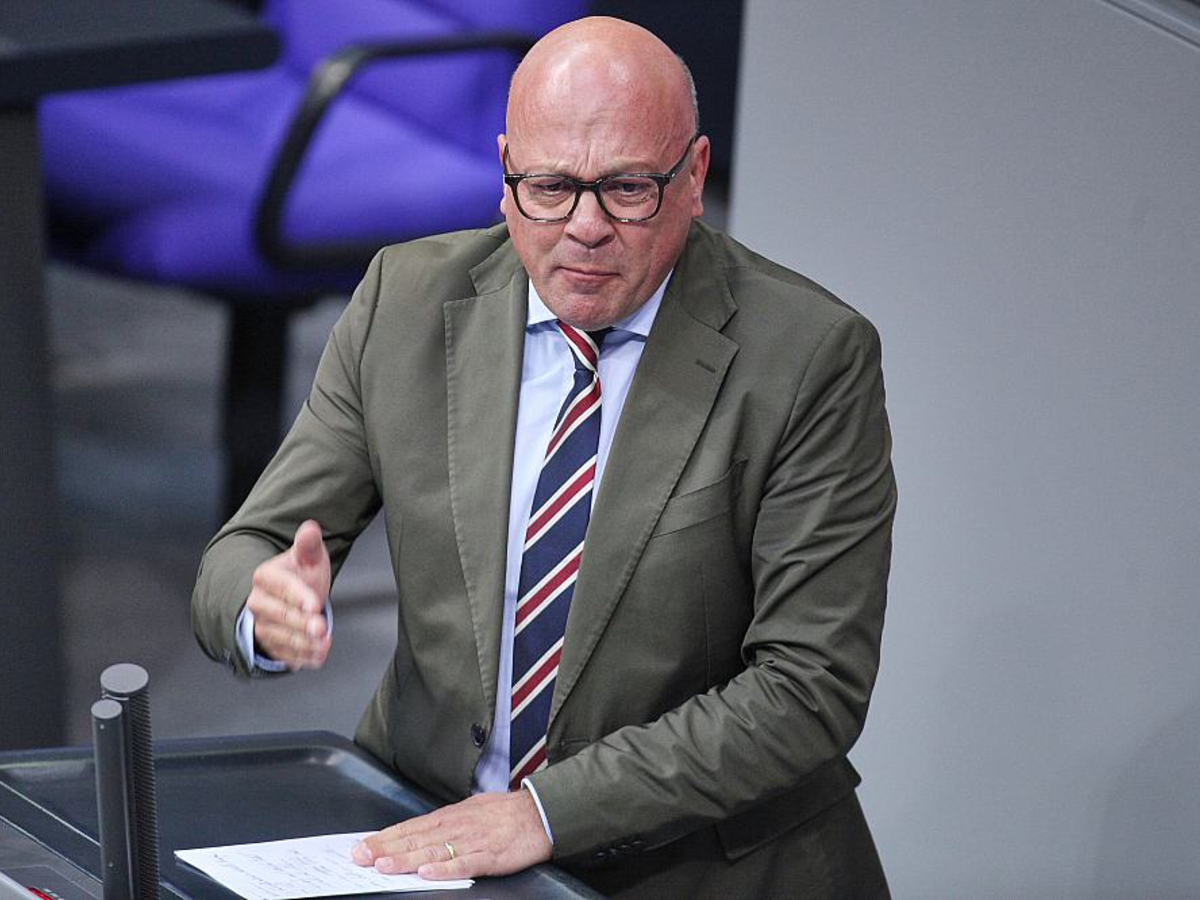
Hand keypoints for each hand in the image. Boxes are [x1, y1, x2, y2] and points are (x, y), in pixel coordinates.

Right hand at [245, 520, 331, 668]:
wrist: (290, 597)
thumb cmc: (300, 574)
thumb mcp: (307, 557)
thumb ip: (308, 544)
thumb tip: (311, 527)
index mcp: (266, 577)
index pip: (281, 586)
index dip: (298, 596)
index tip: (314, 604)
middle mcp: (258, 603)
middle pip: (278, 615)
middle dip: (300, 623)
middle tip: (320, 628)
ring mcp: (262, 626)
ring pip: (280, 637)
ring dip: (303, 644)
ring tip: (324, 644)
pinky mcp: (271, 645)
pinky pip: (284, 654)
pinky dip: (301, 658)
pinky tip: (318, 657)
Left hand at [351, 790, 551, 879]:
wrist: (539, 813)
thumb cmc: (504, 813)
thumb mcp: (469, 811)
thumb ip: (445, 823)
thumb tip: (418, 832)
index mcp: (450, 816)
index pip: (410, 827)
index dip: (384, 838)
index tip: (361, 847)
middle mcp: (456, 826)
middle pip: (415, 839)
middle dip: (385, 849)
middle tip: (360, 858)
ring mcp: (472, 841)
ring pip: (433, 851)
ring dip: (407, 858)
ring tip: (384, 865)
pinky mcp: (489, 856)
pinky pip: (464, 864)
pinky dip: (445, 869)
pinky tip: (428, 872)